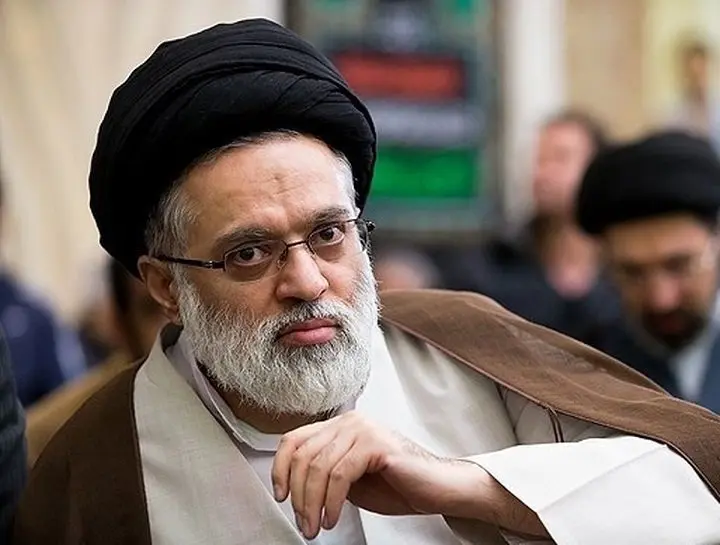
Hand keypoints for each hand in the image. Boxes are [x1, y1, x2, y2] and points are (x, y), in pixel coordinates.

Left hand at [271, 411, 490, 539]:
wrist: (436, 488)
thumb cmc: (397, 484)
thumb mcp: (349, 479)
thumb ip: (324, 474)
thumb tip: (293, 488)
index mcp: (340, 425)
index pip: (295, 439)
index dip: (280, 468)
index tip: (281, 496)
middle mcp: (350, 421)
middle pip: (304, 455)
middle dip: (298, 495)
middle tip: (304, 523)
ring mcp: (363, 429)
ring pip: (319, 466)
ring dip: (312, 503)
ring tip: (316, 526)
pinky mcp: (375, 444)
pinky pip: (340, 474)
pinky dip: (332, 501)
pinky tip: (334, 517)